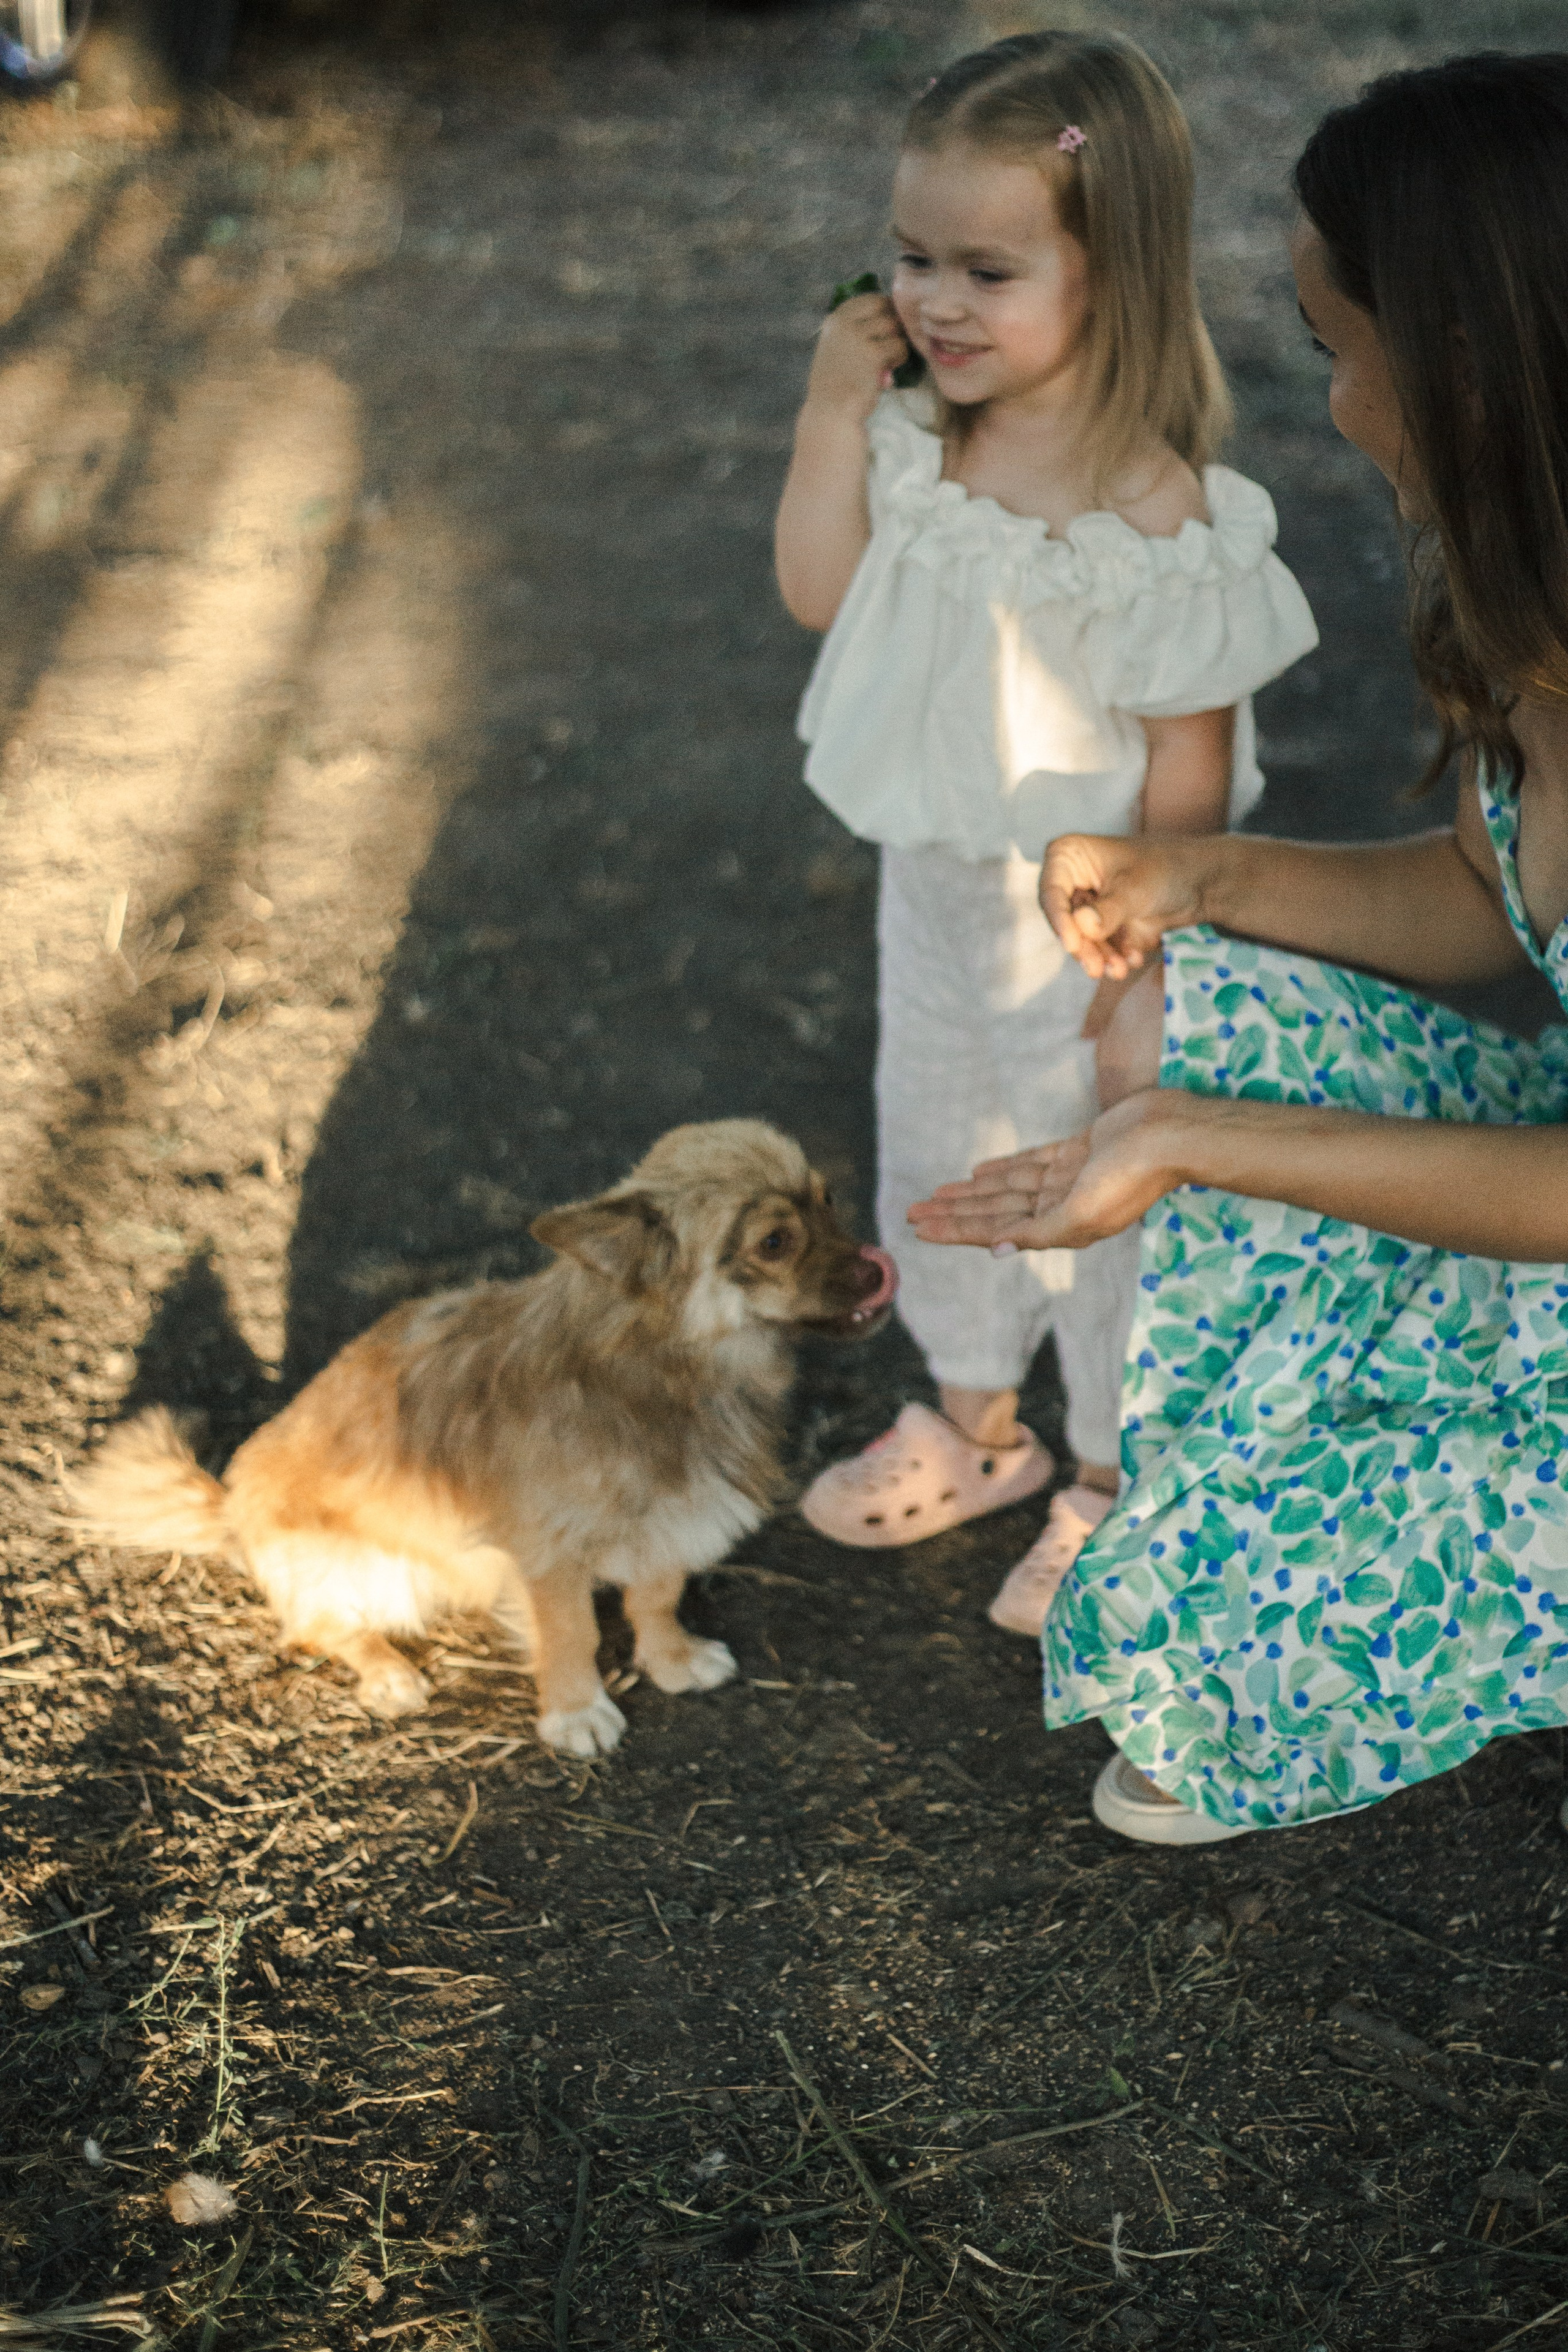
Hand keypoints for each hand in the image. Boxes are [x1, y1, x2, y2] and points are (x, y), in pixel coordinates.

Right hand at [803, 293, 909, 424]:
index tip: (889, 328)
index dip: (886, 310)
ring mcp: (858, 337)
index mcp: (835, 320)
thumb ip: (855, 331)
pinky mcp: (872, 354)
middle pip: (885, 308)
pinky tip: (889, 371)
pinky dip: (899, 359)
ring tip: (889, 361)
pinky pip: (899, 347)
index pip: (870, 300)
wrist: (831, 413)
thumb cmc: (836, 385)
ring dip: (898, 343)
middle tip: (892, 344)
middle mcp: (844, 324)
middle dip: (894, 324)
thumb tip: (892, 318)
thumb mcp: (837, 348)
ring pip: (894, 327)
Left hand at [907, 1094, 1188, 1252]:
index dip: (954, 1229)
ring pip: (1006, 1188)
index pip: (994, 1230)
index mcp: (1061, 1227)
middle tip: (911, 1210)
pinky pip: (1030, 1163)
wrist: (1170, 1134)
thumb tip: (998, 1251)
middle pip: (993, 1211)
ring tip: (936, 1193)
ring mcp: (1068, 1179)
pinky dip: (1003, 1168)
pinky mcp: (1076, 1152)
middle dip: (953, 1212)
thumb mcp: (1082, 1213)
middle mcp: (1060, 1206)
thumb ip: (1040, 1233)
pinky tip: (977, 1172)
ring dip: (971, 1191)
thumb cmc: (1131, 1177)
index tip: (919, 1228)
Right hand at [1042, 833, 1221, 980]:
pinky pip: (1101, 947)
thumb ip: (1107, 910)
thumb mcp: (1134, 888)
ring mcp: (1089, 905)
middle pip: (1065, 921)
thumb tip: (1081, 925)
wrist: (1202, 882)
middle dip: (1084, 947)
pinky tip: (1133, 959)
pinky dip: (1115, 957)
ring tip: (1120, 970)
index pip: (1051, 892)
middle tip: (1096, 969)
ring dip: (1100, 958)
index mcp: (1070, 856)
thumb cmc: (1165, 868)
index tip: (1072, 944)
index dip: (1059, 920)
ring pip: (1082, 939)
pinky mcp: (1104, 926)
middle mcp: (1073, 881)